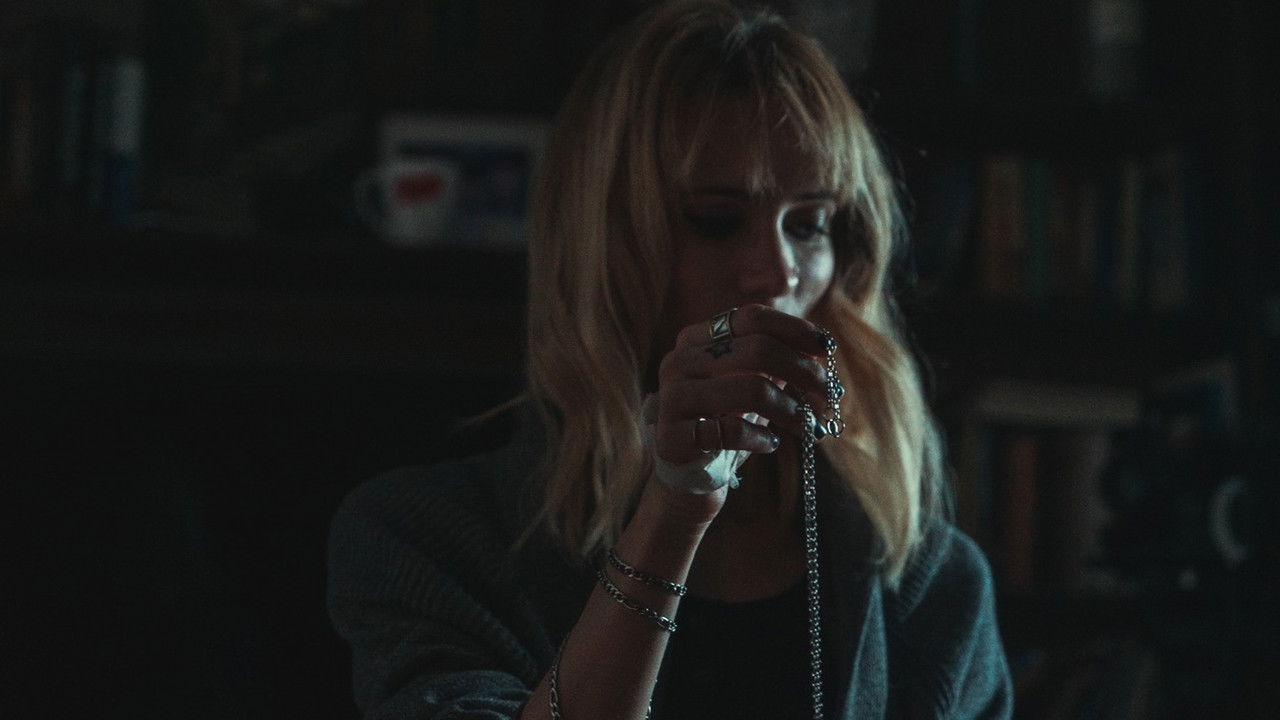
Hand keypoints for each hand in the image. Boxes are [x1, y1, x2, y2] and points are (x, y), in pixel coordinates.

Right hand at [652, 304, 830, 466]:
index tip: (826, 348)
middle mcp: (678, 361)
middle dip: (804, 370)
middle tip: (830, 392)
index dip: (794, 328)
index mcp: (696, 339)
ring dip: (791, 410)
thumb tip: (822, 346)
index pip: (751, 317)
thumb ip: (776, 361)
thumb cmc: (725, 419)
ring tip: (808, 426)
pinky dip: (762, 438)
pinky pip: (733, 431)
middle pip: (758, 350)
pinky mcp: (672, 436)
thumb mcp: (749, 382)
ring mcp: (672, 397)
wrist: (688, 469)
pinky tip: (771, 444)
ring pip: (752, 390)